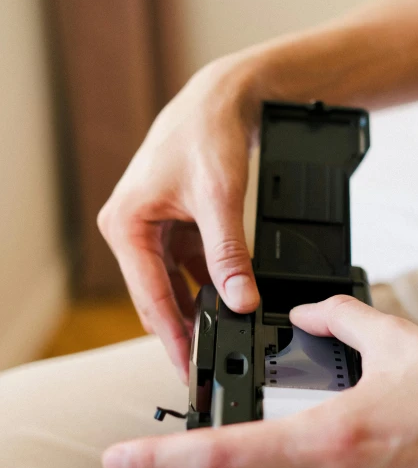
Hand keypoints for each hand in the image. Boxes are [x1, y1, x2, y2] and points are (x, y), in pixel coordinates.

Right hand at [97, 57, 260, 379]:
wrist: (222, 98)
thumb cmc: (206, 134)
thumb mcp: (220, 200)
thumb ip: (229, 255)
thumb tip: (241, 300)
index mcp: (126, 225)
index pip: (149, 298)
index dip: (172, 338)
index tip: (188, 369)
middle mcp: (131, 229)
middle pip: (156, 296)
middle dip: (182, 330)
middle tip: (207, 364)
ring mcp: (151, 228)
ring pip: (172, 284)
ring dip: (195, 309)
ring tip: (221, 340)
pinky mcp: (172, 225)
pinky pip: (186, 266)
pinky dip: (205, 284)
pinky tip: (227, 302)